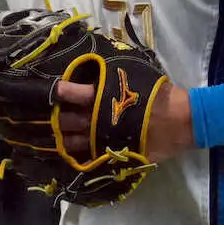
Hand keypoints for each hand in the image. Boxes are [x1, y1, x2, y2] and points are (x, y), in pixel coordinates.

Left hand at [54, 80, 194, 161]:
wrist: (180, 121)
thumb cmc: (158, 94)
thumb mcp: (136, 73)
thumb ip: (113, 73)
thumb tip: (98, 67)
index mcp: (104, 98)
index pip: (75, 94)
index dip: (61, 92)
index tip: (51, 90)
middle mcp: (99, 120)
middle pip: (68, 121)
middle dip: (55, 118)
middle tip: (43, 115)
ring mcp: (103, 140)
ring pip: (73, 142)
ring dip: (60, 138)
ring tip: (47, 136)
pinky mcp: (111, 155)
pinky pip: (87, 157)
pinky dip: (75, 155)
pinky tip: (64, 153)